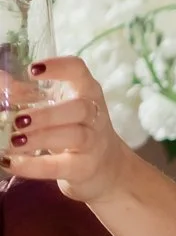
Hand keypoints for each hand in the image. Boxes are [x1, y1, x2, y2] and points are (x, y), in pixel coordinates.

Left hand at [2, 57, 137, 204]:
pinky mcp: (84, 167)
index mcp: (86, 92)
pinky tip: (10, 162)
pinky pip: (60, 166)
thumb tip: (0, 80)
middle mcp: (95, 115)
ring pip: (74, 136)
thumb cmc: (73, 128)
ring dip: (41, 138)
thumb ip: (26, 94)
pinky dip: (33, 166)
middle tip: (17, 120)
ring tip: (12, 141)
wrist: (105, 165)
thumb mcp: (56, 107)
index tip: (32, 70)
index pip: (79, 71)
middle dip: (47, 114)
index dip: (58, 67)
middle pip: (80, 108)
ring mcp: (93, 143)